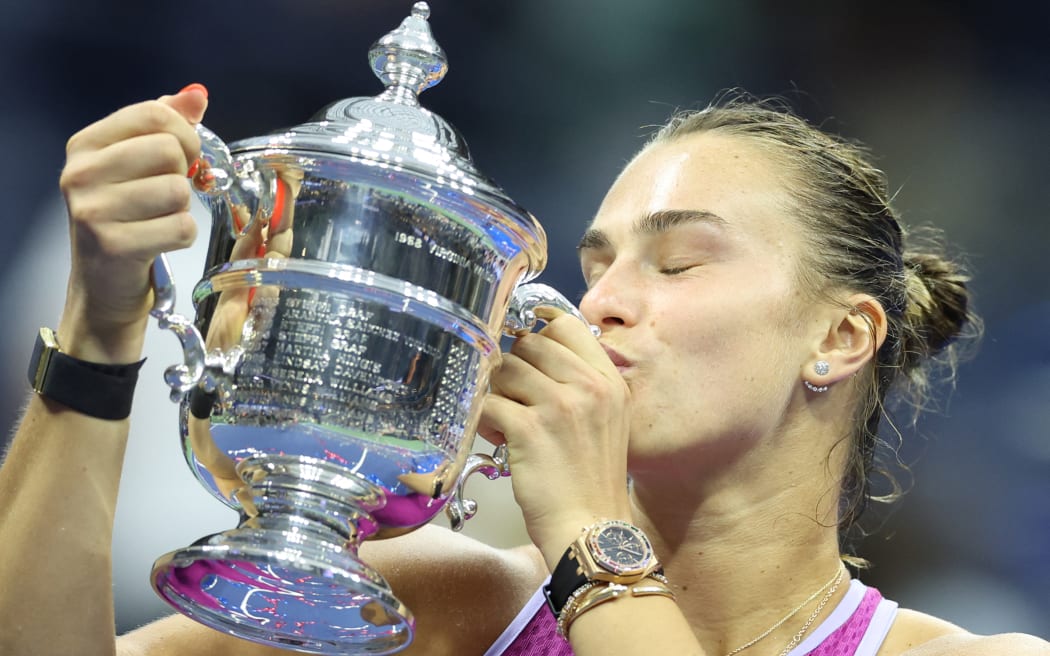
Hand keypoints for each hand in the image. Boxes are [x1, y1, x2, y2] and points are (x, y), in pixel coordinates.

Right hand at [57, 85, 207, 361]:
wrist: (104, 286)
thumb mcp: (138, 166)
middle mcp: (80, 173)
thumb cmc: (126, 219)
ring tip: (158, 219)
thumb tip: (197, 93)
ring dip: (182, 208)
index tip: (184, 157)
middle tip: (170, 195)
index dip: (185, 135)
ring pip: (177, 190)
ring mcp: (93, 210)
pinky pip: (181, 227)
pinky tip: (160, 241)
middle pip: (169, 150)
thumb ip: (166, 125)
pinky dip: (182, 235)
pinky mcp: (113, 245)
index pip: (155, 113)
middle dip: (184, 175)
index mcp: (86, 144)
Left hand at [477, 311, 632, 569]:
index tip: (520, 338)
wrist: (592, 530)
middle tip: (512, 398)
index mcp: (609, 381)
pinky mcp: (529, 428)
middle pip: (529, 343)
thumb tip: (532, 359)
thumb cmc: (593, 482)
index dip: (537, 327)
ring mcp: (559, 404)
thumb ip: (579, 386)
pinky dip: (485, 419)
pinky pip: (489, 403)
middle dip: (511, 367)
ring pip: (504, 370)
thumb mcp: (606, 422)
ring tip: (505, 423)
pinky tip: (498, 440)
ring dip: (496, 393)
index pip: (566, 326)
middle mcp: (588, 385)